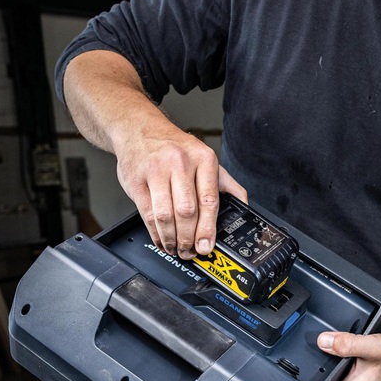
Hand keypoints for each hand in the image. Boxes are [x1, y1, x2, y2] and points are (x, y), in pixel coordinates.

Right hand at [115, 124, 246, 258]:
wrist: (140, 129)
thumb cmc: (175, 148)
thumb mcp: (205, 158)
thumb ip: (226, 184)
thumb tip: (244, 208)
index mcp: (203, 158)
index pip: (209, 199)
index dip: (208, 228)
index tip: (207, 246)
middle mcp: (180, 162)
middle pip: (186, 210)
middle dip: (189, 238)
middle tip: (191, 251)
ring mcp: (156, 170)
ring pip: (165, 215)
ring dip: (171, 239)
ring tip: (176, 248)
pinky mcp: (136, 181)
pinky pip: (147, 214)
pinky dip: (155, 233)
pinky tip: (161, 239)